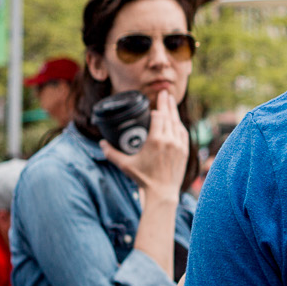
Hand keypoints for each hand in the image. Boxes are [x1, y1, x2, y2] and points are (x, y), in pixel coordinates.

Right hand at [99, 84, 187, 202]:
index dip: (156, 110)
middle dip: (166, 103)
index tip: (152, 107)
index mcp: (156, 140)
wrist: (162, 193)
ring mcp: (179, 145)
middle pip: (169, 116)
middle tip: (164, 92)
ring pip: (178, 123)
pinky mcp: (185, 151)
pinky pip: (183, 133)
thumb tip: (101, 143)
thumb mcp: (125, 165)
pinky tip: (176, 121)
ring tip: (170, 102)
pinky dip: (179, 125)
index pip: (158, 117)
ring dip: (174, 112)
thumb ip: (112, 153)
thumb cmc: (143, 179)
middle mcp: (169, 140)